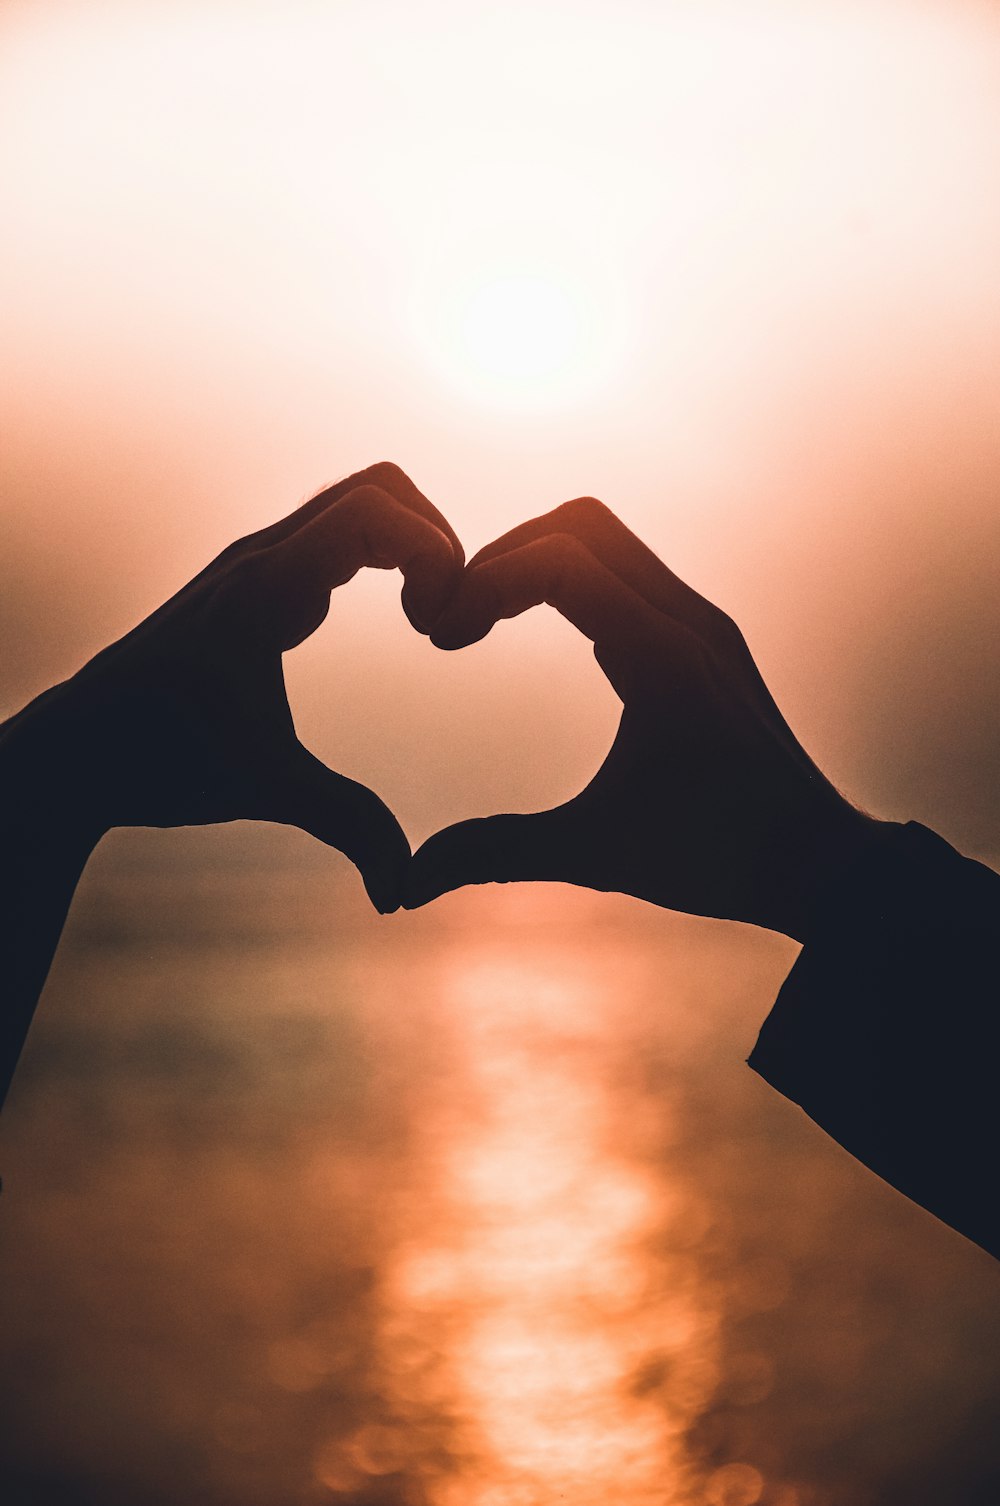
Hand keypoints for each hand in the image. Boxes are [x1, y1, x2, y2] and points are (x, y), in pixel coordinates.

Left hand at [2, 462, 462, 912]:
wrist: (77, 750)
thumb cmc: (160, 763)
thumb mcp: (265, 789)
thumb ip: (346, 826)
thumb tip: (403, 893)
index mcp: (264, 591)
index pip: (371, 512)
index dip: (433, 552)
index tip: (439, 628)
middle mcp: (260, 557)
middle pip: (378, 485)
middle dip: (436, 538)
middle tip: (445, 615)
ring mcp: (257, 561)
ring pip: (359, 499)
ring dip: (413, 542)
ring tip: (430, 618)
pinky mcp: (257, 577)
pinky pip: (340, 529)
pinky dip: (388, 553)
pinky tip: (401, 617)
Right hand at [404, 497, 880, 939]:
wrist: (821, 865)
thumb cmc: (718, 860)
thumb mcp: (596, 855)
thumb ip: (495, 853)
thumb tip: (405, 886)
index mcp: (663, 659)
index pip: (560, 560)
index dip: (485, 581)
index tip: (441, 635)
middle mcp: (689, 621)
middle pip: (580, 523)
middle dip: (504, 555)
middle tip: (457, 617)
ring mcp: (704, 622)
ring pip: (608, 539)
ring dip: (539, 560)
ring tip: (487, 619)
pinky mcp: (707, 635)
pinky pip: (631, 570)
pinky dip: (575, 578)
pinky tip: (543, 631)